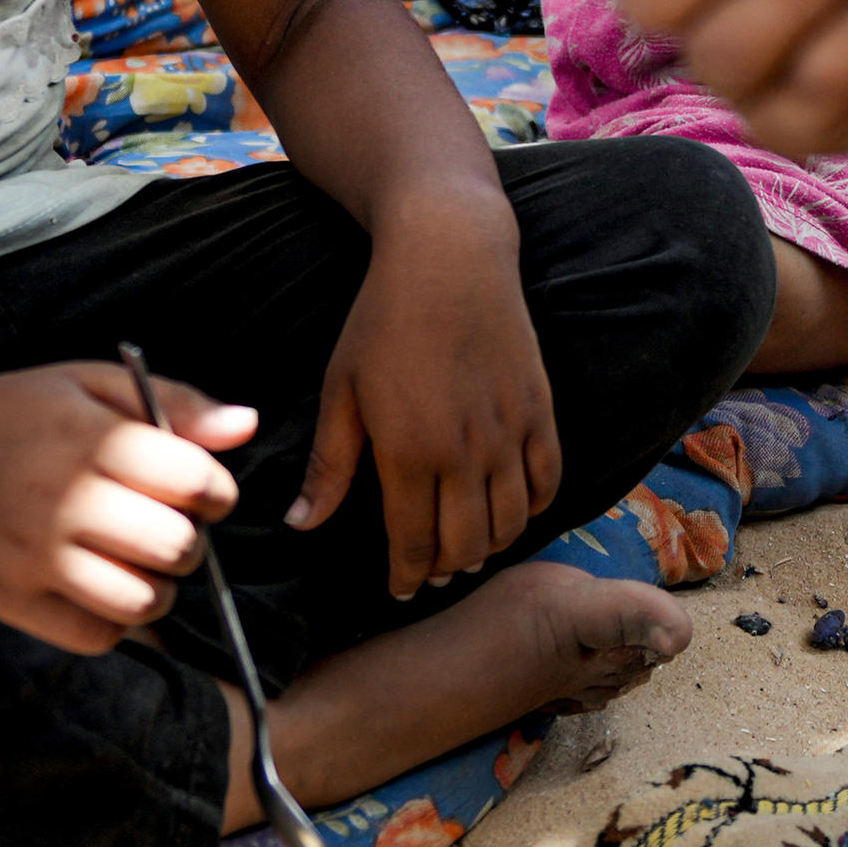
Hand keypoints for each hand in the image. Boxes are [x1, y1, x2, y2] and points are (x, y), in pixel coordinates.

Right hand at [0, 364, 251, 653]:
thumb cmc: (17, 415)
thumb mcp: (89, 383)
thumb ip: (174, 403)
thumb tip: (245, 425)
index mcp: (86, 438)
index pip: (193, 481)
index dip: (216, 490)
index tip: (204, 491)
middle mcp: (59, 501)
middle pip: (175, 546)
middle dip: (190, 540)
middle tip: (170, 526)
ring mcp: (31, 558)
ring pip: (141, 601)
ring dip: (159, 587)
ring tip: (140, 560)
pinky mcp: (10, 601)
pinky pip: (96, 635)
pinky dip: (116, 618)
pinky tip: (103, 584)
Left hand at [306, 196, 557, 592]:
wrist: (449, 256)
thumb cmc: (382, 320)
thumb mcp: (342, 390)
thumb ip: (329, 466)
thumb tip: (300, 525)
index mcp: (410, 454)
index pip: (413, 545)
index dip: (405, 578)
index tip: (398, 590)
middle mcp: (466, 453)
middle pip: (466, 545)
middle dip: (444, 570)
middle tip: (429, 573)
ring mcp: (510, 432)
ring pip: (510, 523)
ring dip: (489, 547)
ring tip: (467, 548)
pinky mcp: (540, 409)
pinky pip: (547, 480)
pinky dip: (532, 508)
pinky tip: (511, 510)